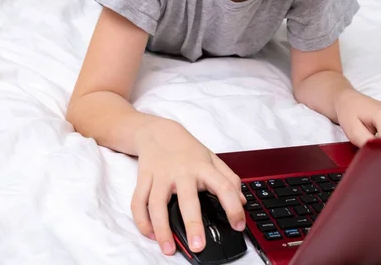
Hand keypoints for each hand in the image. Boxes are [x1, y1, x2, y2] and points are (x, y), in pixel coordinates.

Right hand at [131, 119, 245, 255]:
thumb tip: (242, 201)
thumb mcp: (212, 158)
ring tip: (169, 249)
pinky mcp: (144, 179)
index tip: (238, 225)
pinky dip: (142, 221)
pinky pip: (138, 202)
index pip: (224, 186)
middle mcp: (181, 172)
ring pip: (157, 204)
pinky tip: (150, 235)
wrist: (158, 131)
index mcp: (203, 167)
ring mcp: (160, 175)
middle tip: (198, 246)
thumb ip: (229, 178)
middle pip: (187, 199)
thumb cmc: (187, 149)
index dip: (233, 207)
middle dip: (193, 224)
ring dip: (162, 229)